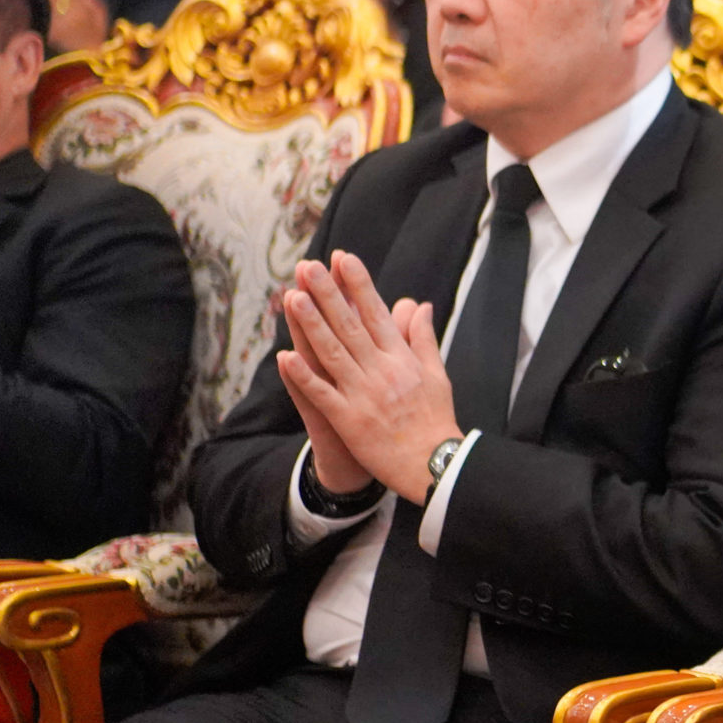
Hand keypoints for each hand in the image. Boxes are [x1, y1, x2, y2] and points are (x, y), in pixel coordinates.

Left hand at [273, 251, 463, 503]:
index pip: (377, 313)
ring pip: (333, 353)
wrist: (433, 463)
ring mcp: (364, 394)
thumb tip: (420, 305)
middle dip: (329, 294)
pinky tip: (285, 356)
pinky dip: (304, 376)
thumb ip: (423, 338)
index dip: (359, 285)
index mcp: (402, 359)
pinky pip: (322, 394)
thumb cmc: (436, 419)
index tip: (344, 259)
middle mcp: (382, 371)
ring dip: (311, 325)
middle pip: (350, 326)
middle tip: (309, 267)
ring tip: (292, 297)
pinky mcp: (349, 419)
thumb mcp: (437, 374)